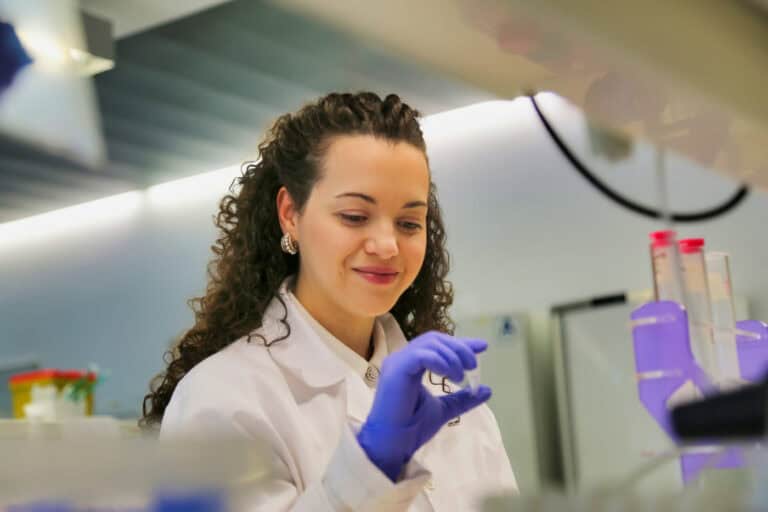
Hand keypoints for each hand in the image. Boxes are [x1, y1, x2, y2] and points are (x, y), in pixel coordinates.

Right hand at [356, 331, 490, 480]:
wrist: (394, 444)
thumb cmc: (411, 427)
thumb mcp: (444, 408)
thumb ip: (461, 398)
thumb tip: (487, 390)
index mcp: (411, 364)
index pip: (437, 344)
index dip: (461, 343)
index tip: (482, 347)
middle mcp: (402, 358)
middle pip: (435, 339)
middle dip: (459, 348)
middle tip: (473, 365)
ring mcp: (398, 362)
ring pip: (430, 344)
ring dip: (452, 356)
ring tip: (461, 377)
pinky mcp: (397, 369)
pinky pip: (421, 355)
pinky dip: (440, 362)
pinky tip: (451, 376)